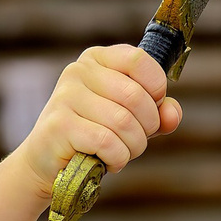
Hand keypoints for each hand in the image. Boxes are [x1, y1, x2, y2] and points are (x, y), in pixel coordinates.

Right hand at [14, 44, 180, 197]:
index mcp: (97, 59)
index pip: (139, 60)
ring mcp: (65, 96)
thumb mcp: (132, 118)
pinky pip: (106, 142)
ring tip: (122, 153)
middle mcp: (78, 71)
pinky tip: (108, 161)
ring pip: (123, 122)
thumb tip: (172, 114)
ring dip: (133, 146)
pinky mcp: (59, 125)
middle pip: (135, 96)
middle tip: (137, 140)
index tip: (152, 109)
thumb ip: (158, 113)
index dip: (156, 89)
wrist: (48, 161)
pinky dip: (117, 158)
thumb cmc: (95, 134)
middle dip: (147, 126)